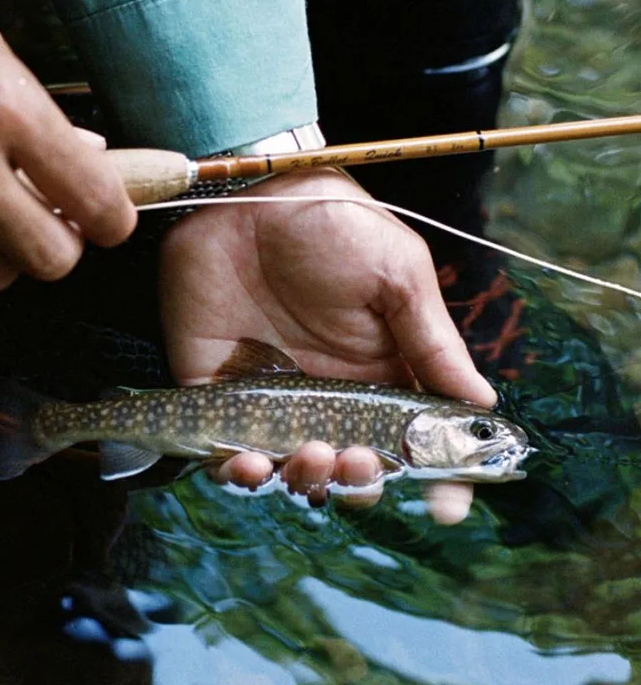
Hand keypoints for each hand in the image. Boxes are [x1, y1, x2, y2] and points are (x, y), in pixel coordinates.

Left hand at [158, 167, 495, 523]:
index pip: (411, 440)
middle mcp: (328, 394)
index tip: (447, 506)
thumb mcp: (397, 273)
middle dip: (363, 483)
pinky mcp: (217, 391)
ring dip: (308, 481)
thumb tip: (483, 404)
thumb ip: (433, 341)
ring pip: (292, 470)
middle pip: (353, 468)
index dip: (434, 479)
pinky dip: (240, 472)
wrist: (249, 193)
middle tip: (361, 462)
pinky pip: (225, 452)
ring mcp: (271, 397)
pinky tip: (252, 461)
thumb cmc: (331, 224)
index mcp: (380, 371)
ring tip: (315, 456)